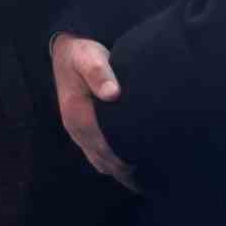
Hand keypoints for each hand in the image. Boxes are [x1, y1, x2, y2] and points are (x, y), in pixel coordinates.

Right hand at [52, 34, 138, 191]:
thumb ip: (99, 73)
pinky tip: (133, 162)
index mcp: (77, 115)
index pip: (104, 148)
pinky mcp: (82, 131)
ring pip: (100, 163)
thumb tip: (112, 93)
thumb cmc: (81, 55)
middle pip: (104, 161)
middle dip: (128, 171)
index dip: (126, 160)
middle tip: (159, 174)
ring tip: (148, 172)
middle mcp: (76, 129)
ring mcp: (78, 133)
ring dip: (121, 170)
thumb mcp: (88, 57)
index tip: (152, 163)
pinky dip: (113, 164)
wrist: (67, 52)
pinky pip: (97, 157)